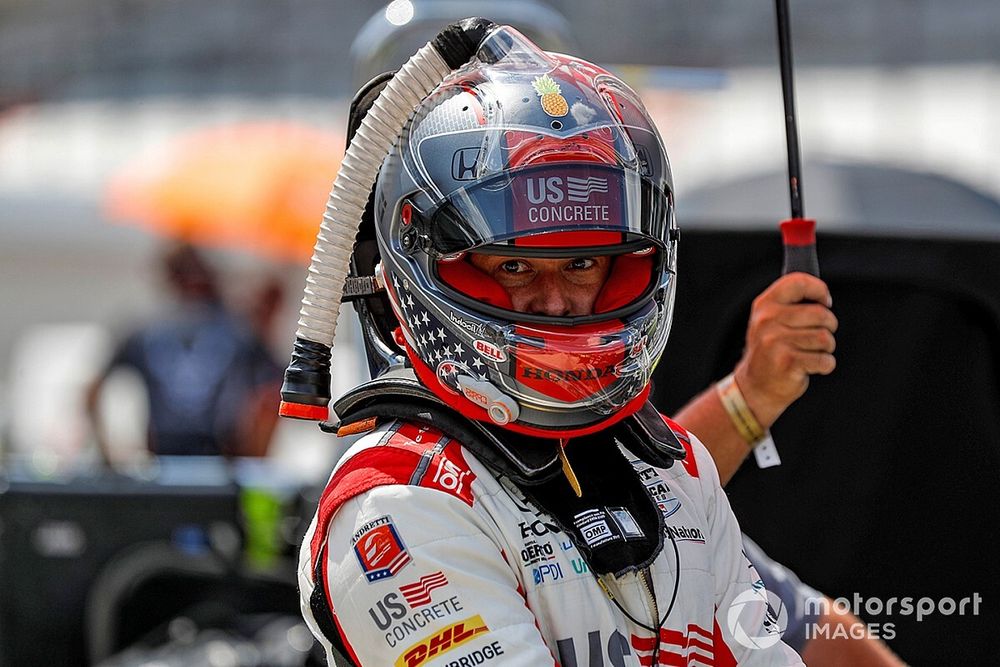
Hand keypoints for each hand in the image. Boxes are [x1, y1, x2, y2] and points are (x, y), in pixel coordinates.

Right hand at [734, 273, 837, 427]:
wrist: (755, 387)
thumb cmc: (771, 351)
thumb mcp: (770, 321)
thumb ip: (790, 304)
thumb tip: (822, 296)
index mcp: (765, 304)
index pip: (798, 282)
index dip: (819, 289)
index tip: (825, 302)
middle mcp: (767, 320)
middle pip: (821, 314)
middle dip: (829, 327)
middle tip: (817, 337)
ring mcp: (775, 342)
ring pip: (825, 338)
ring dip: (826, 349)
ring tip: (811, 353)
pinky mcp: (787, 362)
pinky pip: (824, 360)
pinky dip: (824, 365)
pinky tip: (810, 367)